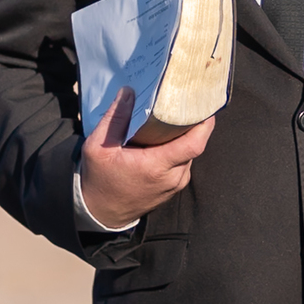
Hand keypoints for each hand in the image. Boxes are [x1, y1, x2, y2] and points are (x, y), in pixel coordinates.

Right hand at [80, 88, 213, 227]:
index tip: (202, 103)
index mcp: (156, 167)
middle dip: (192, 123)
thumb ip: (116, 118)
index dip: (204, 123)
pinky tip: (166, 137)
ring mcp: (175, 184)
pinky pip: (184, 162)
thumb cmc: (99, 180)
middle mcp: (172, 178)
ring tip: (173, 117)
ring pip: (190, 153)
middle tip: (184, 101)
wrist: (100, 212)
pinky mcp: (173, 187)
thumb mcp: (99, 147)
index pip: (194, 144)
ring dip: (184, 136)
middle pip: (194, 144)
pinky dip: (178, 148)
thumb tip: (129, 91)